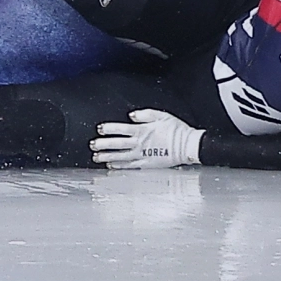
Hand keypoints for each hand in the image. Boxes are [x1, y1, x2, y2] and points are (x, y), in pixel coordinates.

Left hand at [90, 109, 204, 168]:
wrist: (188, 145)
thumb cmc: (176, 130)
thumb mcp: (162, 115)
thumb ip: (145, 114)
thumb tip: (131, 116)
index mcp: (143, 130)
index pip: (121, 129)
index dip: (109, 129)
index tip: (100, 129)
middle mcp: (140, 143)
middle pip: (117, 144)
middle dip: (103, 144)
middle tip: (92, 145)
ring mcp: (142, 155)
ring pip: (121, 156)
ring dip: (107, 156)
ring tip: (96, 157)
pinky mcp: (147, 164)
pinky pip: (130, 166)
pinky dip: (119, 166)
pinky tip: (111, 165)